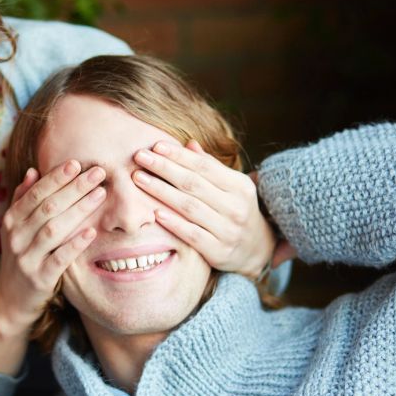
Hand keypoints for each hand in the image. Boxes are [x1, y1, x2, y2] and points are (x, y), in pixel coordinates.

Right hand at [0, 159, 105, 330]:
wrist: (11, 297)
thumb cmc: (21, 254)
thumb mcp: (16, 227)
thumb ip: (23, 199)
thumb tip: (32, 170)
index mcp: (12, 219)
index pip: (36, 193)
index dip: (56, 178)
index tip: (77, 163)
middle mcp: (16, 236)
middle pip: (48, 207)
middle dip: (74, 188)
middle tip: (98, 173)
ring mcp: (27, 258)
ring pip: (54, 229)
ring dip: (79, 210)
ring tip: (100, 194)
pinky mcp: (40, 278)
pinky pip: (59, 259)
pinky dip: (75, 244)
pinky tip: (92, 232)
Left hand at [131, 140, 278, 278]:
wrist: (256, 250)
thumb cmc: (234, 210)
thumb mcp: (231, 187)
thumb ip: (210, 167)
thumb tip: (189, 144)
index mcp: (240, 186)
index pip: (205, 166)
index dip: (179, 155)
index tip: (155, 146)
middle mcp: (236, 207)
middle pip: (194, 184)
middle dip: (164, 168)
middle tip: (139, 156)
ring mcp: (228, 230)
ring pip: (190, 207)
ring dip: (161, 191)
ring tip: (139, 179)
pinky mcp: (218, 251)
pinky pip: (192, 234)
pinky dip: (173, 223)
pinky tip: (154, 212)